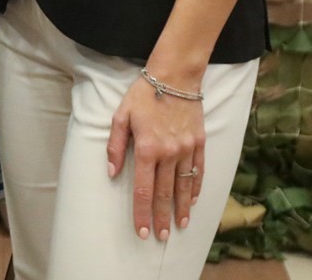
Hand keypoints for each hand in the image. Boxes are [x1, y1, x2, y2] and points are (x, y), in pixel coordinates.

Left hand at [106, 72, 203, 242]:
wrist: (175, 75)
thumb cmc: (144, 94)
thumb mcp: (121, 116)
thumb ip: (115, 145)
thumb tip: (112, 171)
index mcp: (146, 148)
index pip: (144, 190)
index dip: (142, 213)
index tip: (142, 231)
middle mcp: (168, 153)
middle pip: (165, 194)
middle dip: (161, 218)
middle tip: (160, 237)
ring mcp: (186, 149)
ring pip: (183, 187)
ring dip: (181, 209)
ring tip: (179, 225)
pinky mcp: (199, 143)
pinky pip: (198, 171)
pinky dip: (195, 188)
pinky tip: (192, 201)